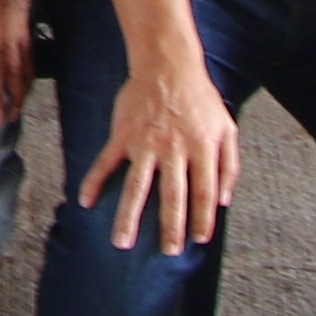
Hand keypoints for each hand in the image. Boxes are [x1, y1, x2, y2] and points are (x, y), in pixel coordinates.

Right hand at [83, 56, 242, 252]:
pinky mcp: (123, 134)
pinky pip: (106, 162)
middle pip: (172, 197)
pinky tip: (86, 201)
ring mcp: (146, 143)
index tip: (199, 239)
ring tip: (121, 242)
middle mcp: (174, 150)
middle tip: (168, 251)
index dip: (203, 218)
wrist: (168, 64)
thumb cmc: (200, 98)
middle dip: (170, 228)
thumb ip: (229, 166)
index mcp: (202, 149)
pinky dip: (94, 181)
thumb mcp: (227, 128)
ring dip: (128, 217)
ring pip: (137, 187)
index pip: (204, 193)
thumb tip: (224, 201)